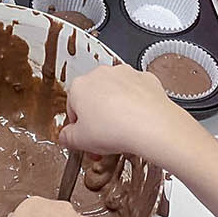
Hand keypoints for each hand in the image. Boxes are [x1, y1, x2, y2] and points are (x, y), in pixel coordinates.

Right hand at [61, 64, 204, 168]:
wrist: (152, 125)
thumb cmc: (115, 130)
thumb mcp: (80, 142)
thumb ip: (67, 138)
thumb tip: (65, 136)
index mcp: (79, 87)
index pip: (73, 109)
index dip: (79, 128)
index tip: (87, 140)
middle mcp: (100, 75)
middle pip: (94, 99)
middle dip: (98, 119)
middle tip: (105, 140)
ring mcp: (123, 74)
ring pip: (115, 93)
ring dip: (117, 109)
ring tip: (124, 132)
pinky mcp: (144, 78)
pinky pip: (136, 92)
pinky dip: (136, 104)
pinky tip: (139, 121)